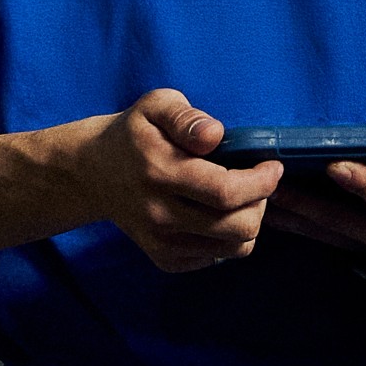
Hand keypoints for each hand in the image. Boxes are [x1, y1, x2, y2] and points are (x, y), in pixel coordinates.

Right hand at [74, 90, 280, 272]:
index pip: (226, 192)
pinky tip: (216, 214)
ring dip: (249, 222)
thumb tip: (214, 136)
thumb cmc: (134, 134)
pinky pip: (218, 257)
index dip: (262, 182)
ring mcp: (161, 242)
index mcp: (160, 172)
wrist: (93, 174)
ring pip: (234, 248)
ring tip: (240, 198)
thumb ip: (186, 117)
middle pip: (238, 227)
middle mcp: (160, 214)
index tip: (273, 166)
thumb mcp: (155, 106)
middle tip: (257, 182)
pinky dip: (228, 238)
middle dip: (261, 203)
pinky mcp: (164, 259)